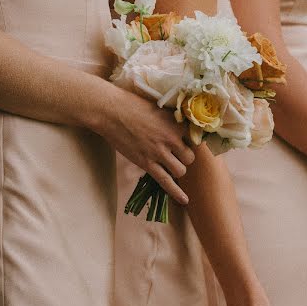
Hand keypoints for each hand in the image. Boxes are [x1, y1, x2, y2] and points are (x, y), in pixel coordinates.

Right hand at [92, 84, 194, 204]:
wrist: (111, 111)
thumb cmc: (133, 104)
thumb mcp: (158, 107)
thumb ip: (172, 119)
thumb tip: (183, 125)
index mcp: (175, 124)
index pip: (196, 141)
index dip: (190, 143)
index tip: (185, 143)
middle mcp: (171, 140)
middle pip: (190, 158)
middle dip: (184, 158)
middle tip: (174, 153)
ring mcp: (159, 153)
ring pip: (180, 171)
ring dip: (177, 169)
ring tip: (169, 164)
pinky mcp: (147, 164)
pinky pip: (166, 182)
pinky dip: (176, 193)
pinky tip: (185, 200)